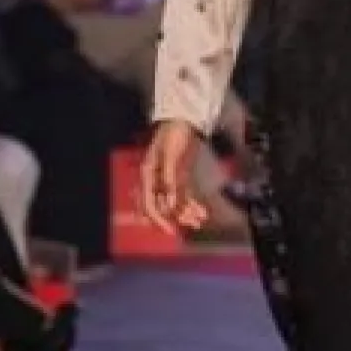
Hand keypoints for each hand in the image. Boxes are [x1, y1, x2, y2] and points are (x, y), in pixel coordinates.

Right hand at [140, 120, 208, 236]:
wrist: (184, 118)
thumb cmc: (174, 134)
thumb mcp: (171, 156)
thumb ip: (170, 181)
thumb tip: (169, 205)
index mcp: (148, 175)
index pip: (149, 204)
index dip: (159, 220)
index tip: (171, 232)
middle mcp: (155, 180)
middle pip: (163, 206)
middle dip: (177, 218)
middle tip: (193, 226)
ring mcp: (168, 179)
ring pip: (175, 202)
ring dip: (187, 212)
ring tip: (201, 220)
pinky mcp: (179, 176)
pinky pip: (184, 195)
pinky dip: (192, 204)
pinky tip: (202, 212)